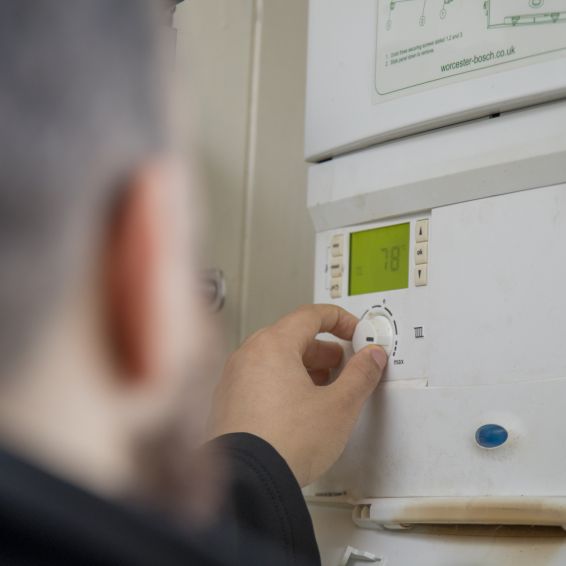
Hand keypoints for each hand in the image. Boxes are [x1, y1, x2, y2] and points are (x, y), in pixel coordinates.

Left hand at [209, 304, 386, 486]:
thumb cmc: (285, 443)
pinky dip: (282, 383)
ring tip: (323, 390)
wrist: (248, 482)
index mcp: (272, 345)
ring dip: (303, 367)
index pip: (311, 315)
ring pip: (275, 359)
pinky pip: (259, 379)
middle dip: (323, 349)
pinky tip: (298, 408)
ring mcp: (233, 378)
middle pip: (292, 336)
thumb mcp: (339, 406)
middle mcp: (248, 356)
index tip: (354, 332)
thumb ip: (361, 374)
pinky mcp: (228, 402)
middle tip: (343, 365)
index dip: (340, 320)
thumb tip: (372, 357)